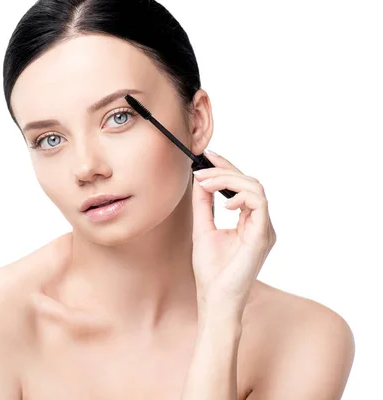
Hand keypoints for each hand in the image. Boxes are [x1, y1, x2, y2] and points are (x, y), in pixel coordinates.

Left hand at [191, 150, 275, 315]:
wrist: (215, 298)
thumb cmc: (211, 270)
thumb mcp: (203, 228)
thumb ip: (204, 204)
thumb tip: (201, 179)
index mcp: (249, 222)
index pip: (242, 187)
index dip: (226, 168)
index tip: (208, 156)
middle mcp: (260, 223)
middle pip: (250, 182)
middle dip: (225, 170)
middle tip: (202, 167)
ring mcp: (264, 229)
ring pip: (255, 188)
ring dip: (228, 180)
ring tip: (205, 183)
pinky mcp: (263, 235)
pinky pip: (259, 203)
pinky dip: (240, 196)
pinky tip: (223, 204)